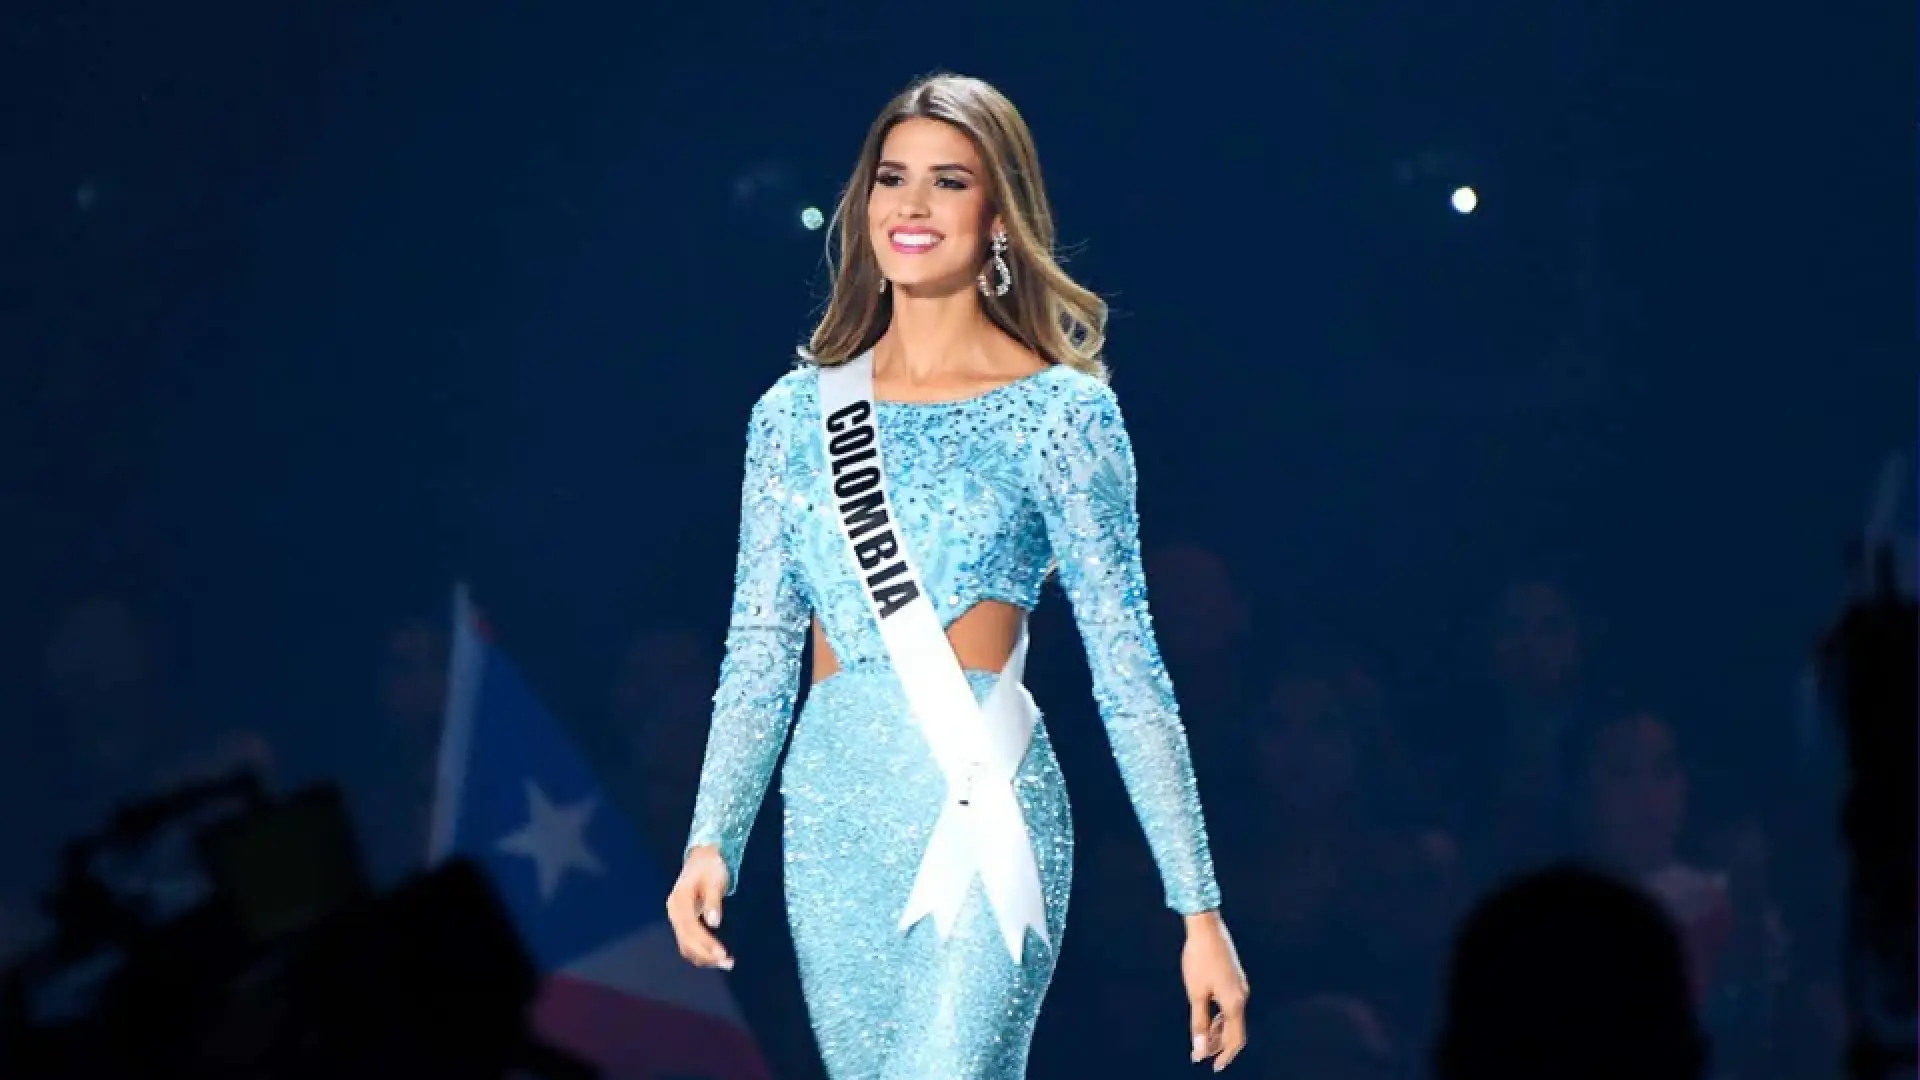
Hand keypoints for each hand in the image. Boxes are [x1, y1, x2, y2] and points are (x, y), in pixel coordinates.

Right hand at [665, 845, 733, 970]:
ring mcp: (677, 918)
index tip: (722, 954)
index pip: (690, 927)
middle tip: (728, 963)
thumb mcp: (715, 880)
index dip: (705, 943)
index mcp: (679, 900)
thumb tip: (714, 923)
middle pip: (686, 940)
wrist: (703, 857)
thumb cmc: (710, 866)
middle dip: (706, 955)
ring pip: (686, 945)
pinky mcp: (684, 922)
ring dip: (704, 957)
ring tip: (726, 963)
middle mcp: (674, 912)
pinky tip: (716, 957)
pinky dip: (701, 952)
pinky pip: (689, 942)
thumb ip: (713, 901)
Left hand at [1182, 911, 1249, 1070]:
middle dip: (1218, 1045)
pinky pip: (1231, 1006)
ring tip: (1202, 1040)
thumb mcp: (1195, 993)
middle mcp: (1242, 996)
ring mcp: (1240, 986)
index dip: (1224, 1055)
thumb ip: (1198, 1023)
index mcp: (1234, 1002)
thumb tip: (1199, 1049)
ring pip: (1232, 1018)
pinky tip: (1208, 1019)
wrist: (1206, 927)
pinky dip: (1220, 1017)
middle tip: (1200, 1055)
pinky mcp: (1235, 978)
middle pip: (1234, 1030)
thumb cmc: (1198, 959)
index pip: (1234, 1039)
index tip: (1214, 1067)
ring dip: (1218, 1031)